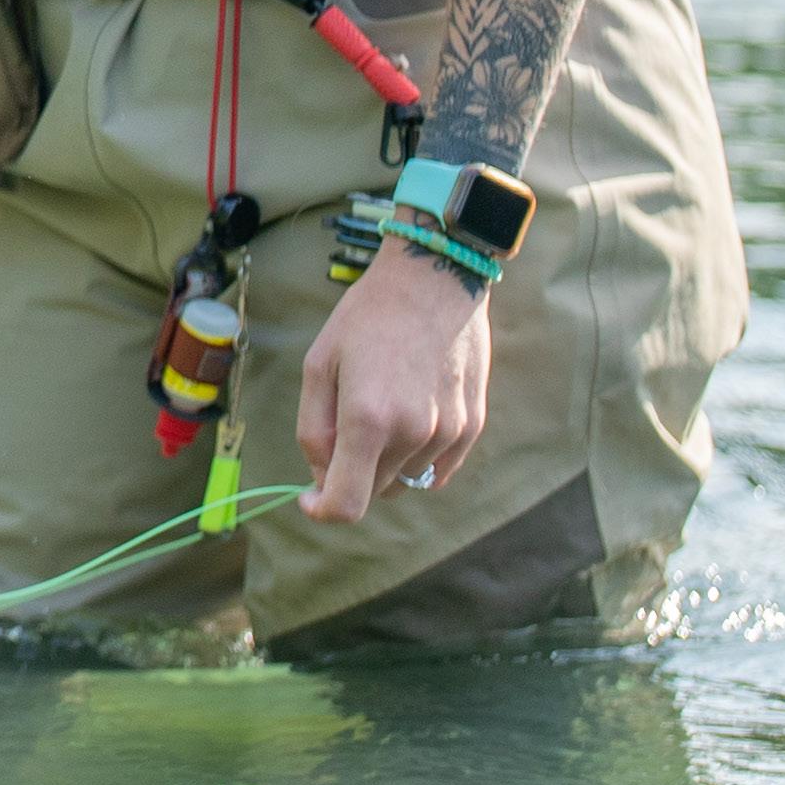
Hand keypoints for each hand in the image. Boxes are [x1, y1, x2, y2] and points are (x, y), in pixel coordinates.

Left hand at [296, 243, 490, 521]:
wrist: (435, 275)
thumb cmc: (369, 315)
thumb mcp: (320, 363)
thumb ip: (314, 430)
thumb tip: (322, 479)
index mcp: (368, 419)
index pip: (347, 505)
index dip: (323, 509)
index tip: (311, 497)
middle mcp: (413, 432)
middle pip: (374, 491)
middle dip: (352, 472)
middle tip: (346, 420)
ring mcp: (448, 431)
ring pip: (405, 478)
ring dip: (386, 459)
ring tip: (385, 401)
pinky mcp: (472, 425)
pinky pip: (437, 469)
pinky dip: (417, 456)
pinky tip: (412, 411)